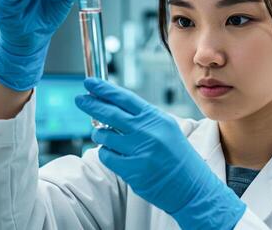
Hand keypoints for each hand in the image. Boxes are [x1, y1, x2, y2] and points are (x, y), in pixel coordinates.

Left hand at [75, 78, 245, 229]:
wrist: (192, 186)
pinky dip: (106, 154)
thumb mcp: (166, 128)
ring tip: (103, 136)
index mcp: (156, 118)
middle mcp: (148, 132)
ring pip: (104, 137)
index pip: (124, 99)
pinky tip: (114, 154)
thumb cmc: (177, 156)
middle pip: (110, 113)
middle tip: (79, 99)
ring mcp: (139, 151)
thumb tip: (112, 108)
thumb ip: (142, 118)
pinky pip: (106, 156)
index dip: (104, 89)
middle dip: (91, 104)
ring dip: (100, 135)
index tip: (90, 83)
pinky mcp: (132, 170)